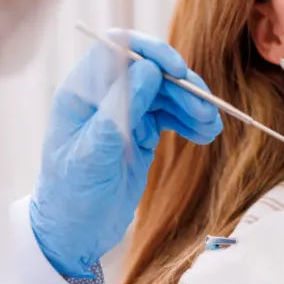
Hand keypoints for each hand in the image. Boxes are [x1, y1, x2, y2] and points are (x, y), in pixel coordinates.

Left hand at [30, 30, 222, 277]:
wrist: (73, 234)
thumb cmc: (72, 195)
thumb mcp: (93, 154)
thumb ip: (119, 110)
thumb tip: (148, 70)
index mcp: (82, 91)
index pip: (118, 48)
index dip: (152, 52)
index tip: (179, 71)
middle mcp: (103, 95)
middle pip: (150, 70)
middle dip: (181, 87)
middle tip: (207, 112)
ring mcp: (123, 112)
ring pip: (165, 92)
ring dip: (191, 105)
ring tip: (212, 128)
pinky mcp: (139, 132)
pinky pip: (170, 115)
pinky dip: (189, 121)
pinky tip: (205, 134)